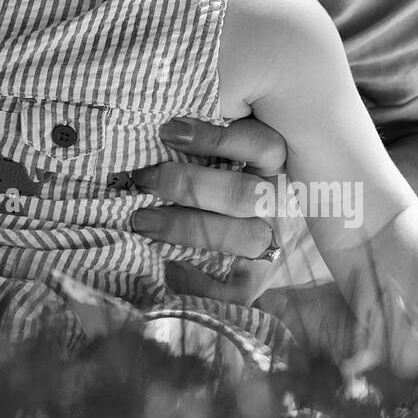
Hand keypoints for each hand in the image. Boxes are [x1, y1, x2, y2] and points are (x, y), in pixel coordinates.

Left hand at [130, 115, 287, 300]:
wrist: (242, 228)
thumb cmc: (214, 174)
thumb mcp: (217, 151)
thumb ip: (200, 142)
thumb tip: (159, 128)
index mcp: (273, 163)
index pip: (260, 145)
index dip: (215, 139)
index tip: (168, 132)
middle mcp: (277, 202)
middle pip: (245, 193)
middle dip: (189, 185)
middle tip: (143, 178)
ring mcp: (271, 241)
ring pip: (243, 237)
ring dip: (185, 228)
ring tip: (140, 221)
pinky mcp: (257, 279)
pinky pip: (238, 290)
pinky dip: (200, 283)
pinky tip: (167, 268)